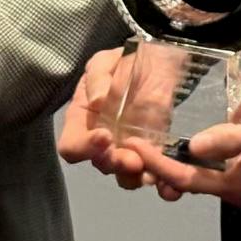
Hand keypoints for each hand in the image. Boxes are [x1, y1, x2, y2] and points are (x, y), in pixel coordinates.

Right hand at [57, 47, 155, 189]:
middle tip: (132, 159)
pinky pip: (152, 172)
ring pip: (124, 176)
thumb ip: (98, 77)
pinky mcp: (152, 151)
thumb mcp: (107, 60)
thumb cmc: (124, 61)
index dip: (84, 147)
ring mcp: (127, 149)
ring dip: (136, 177)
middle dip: (115, 164)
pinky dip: (160, 179)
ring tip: (151, 171)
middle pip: (100, 164)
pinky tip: (169, 177)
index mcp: (82, 120)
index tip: (104, 136)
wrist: (157, 62)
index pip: (71, 146)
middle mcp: (101, 141)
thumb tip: (97, 101)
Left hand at [130, 99, 240, 206]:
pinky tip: (178, 139)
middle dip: (156, 168)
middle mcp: (235, 187)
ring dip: (169, 162)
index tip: (134, 146)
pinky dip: (189, 155)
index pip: (184, 177)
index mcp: (236, 185)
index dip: (156, 163)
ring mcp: (240, 177)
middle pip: (185, 181)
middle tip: (129, 147)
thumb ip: (228, 138)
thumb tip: (192, 145)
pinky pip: (208, 165)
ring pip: (194, 174)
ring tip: (145, 144)